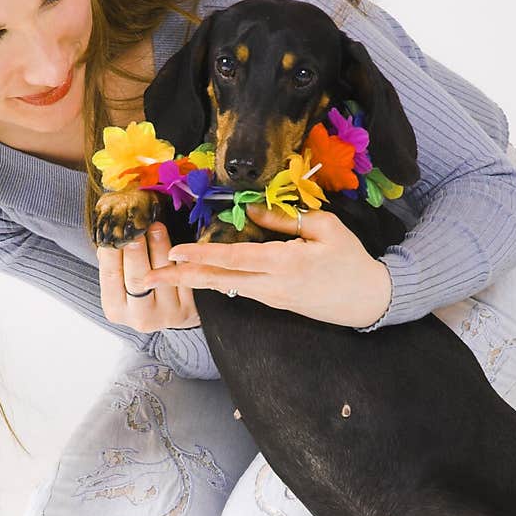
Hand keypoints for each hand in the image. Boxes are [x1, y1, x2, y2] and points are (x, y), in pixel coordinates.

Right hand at [97, 221, 201, 329]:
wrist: (167, 317)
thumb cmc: (139, 294)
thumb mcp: (121, 283)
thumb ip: (115, 261)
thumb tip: (111, 230)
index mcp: (116, 308)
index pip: (110, 275)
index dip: (113, 250)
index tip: (116, 228)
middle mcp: (139, 315)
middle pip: (136, 279)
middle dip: (136, 249)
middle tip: (137, 226)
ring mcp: (165, 314)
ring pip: (163, 277)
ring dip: (159, 248)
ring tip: (156, 228)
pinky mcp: (187, 308)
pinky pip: (183, 279)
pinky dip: (179, 259)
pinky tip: (177, 245)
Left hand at [141, 203, 391, 328]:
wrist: (370, 301)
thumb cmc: (352, 260)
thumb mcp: (326, 229)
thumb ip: (286, 220)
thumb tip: (251, 213)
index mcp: (284, 265)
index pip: (234, 260)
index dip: (201, 256)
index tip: (174, 252)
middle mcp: (270, 286)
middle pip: (217, 282)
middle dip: (179, 280)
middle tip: (145, 278)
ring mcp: (270, 297)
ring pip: (223, 287)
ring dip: (191, 280)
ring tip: (160, 276)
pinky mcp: (273, 302)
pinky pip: (237, 288)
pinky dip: (213, 280)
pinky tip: (193, 275)